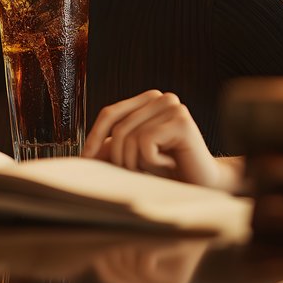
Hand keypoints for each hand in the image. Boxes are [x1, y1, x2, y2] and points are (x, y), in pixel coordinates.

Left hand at [83, 90, 242, 190]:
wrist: (202, 184)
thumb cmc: (166, 170)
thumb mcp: (131, 157)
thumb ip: (109, 149)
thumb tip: (80, 154)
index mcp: (146, 100)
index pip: (110, 113)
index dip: (94, 137)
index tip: (84, 160)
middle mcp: (160, 98)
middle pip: (118, 127)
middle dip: (118, 157)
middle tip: (134, 173)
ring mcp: (172, 106)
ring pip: (130, 137)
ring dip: (136, 162)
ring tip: (154, 169)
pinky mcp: (181, 120)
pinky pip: (146, 143)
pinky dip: (152, 162)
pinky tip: (170, 164)